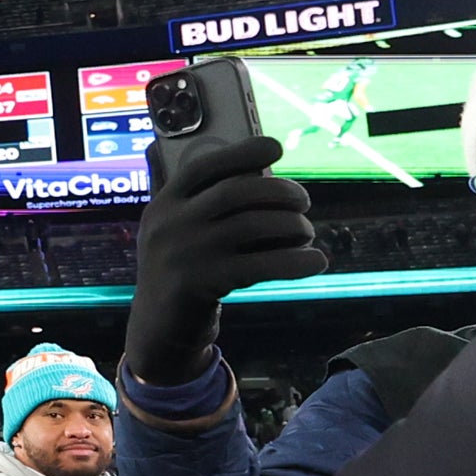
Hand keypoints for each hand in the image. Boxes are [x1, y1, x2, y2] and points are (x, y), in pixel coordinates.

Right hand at [125, 135, 326, 385]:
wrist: (158, 329)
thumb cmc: (177, 271)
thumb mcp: (165, 231)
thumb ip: (175, 195)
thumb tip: (161, 145)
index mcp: (164, 205)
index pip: (204, 167)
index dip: (243, 152)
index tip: (277, 148)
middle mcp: (170, 225)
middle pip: (236, 192)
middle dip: (279, 191)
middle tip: (303, 201)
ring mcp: (185, 254)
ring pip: (252, 225)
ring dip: (292, 226)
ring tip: (306, 233)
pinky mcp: (201, 284)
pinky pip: (260, 265)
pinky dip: (295, 262)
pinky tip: (316, 261)